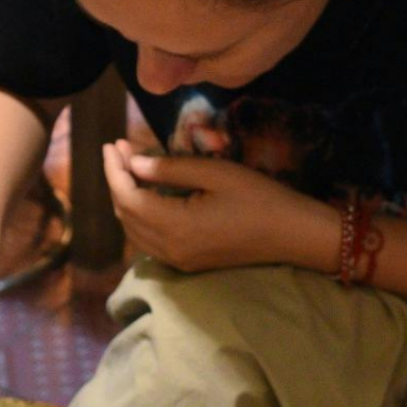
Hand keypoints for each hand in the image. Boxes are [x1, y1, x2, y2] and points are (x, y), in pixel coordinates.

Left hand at [102, 140, 338, 272]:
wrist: (293, 235)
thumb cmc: (259, 198)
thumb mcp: (215, 173)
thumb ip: (170, 169)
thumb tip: (133, 164)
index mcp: (175, 226)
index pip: (128, 197)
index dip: (115, 169)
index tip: (112, 144)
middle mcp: (170, 249)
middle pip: (125, 215)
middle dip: (118, 180)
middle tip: (121, 150)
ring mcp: (179, 260)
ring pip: (134, 231)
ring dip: (126, 199)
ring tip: (129, 168)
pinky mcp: (188, 262)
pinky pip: (149, 241)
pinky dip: (140, 217)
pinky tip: (146, 196)